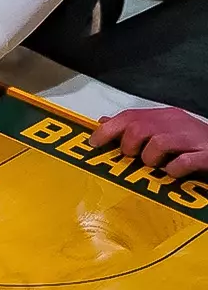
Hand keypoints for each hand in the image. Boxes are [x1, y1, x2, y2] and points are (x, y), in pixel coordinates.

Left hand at [90, 106, 207, 175]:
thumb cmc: (192, 147)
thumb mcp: (163, 133)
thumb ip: (135, 127)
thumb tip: (103, 122)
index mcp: (164, 117)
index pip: (130, 116)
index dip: (108, 130)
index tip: (93, 143)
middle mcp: (177, 123)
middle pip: (139, 128)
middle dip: (129, 146)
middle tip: (133, 158)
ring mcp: (193, 139)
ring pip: (158, 143)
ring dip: (150, 159)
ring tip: (156, 166)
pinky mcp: (207, 155)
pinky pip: (183, 162)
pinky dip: (173, 170)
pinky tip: (174, 173)